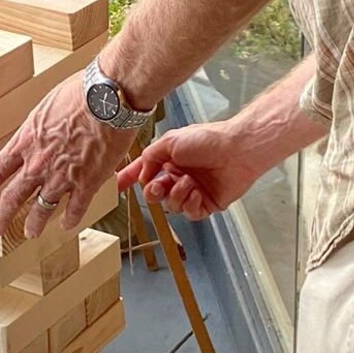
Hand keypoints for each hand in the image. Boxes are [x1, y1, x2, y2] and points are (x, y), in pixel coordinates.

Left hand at [0, 79, 139, 238]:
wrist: (108, 99)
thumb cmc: (80, 93)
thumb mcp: (46, 107)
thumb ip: (39, 127)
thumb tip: (40, 131)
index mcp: (25, 141)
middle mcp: (38, 164)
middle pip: (13, 197)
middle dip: (1, 217)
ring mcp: (61, 176)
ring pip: (42, 209)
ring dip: (34, 224)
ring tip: (30, 233)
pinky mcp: (87, 183)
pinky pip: (75, 208)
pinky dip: (71, 219)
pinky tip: (67, 225)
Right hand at [118, 119, 261, 221]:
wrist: (237, 150)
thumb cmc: (207, 140)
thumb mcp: (170, 141)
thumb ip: (150, 157)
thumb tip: (141, 174)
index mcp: (168, 160)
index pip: (143, 172)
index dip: (128, 179)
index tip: (116, 186)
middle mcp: (178, 176)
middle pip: (154, 194)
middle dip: (153, 191)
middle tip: (159, 185)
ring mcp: (192, 191)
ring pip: (171, 205)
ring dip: (176, 195)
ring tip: (188, 183)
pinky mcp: (206, 204)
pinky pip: (189, 213)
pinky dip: (190, 203)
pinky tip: (197, 191)